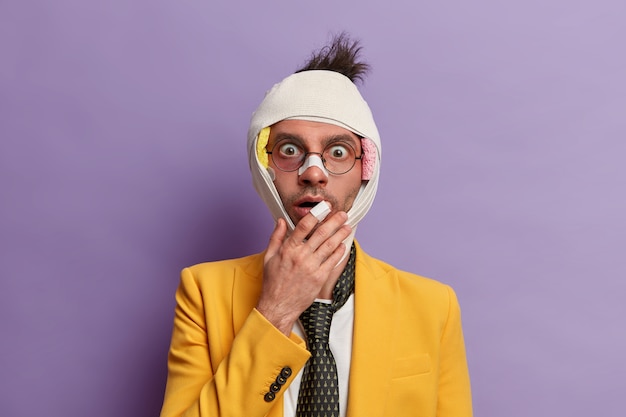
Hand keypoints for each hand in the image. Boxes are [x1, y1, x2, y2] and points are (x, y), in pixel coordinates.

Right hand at [256, 208, 350, 335]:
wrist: (278, 305)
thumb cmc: (273, 282)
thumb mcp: (269, 257)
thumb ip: (276, 237)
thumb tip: (280, 221)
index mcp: (288, 249)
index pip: (304, 226)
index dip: (316, 214)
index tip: (325, 208)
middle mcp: (301, 256)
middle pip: (321, 233)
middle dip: (334, 222)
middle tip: (343, 214)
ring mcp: (312, 267)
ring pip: (330, 246)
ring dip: (340, 234)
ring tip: (347, 227)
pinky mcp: (319, 278)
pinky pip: (332, 261)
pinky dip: (339, 252)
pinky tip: (343, 245)